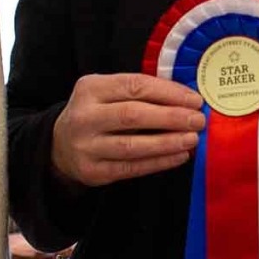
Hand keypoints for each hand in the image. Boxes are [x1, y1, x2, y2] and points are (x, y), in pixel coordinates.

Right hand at [51, 72, 205, 187]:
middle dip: (171, 117)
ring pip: (133, 145)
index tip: (194, 100)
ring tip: (192, 139)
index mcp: (90, 88)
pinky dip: (158, 162)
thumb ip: (139, 92)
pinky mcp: (92, 171)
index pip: (135, 86)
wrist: (60, 145)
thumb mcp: (107, 93)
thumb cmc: (97, 113)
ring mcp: (86, 146)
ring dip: (167, 142)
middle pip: (133, 115)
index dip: (168, 93)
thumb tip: (186, 99)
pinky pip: (131, 168)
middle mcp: (84, 117)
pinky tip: (178, 156)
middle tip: (197, 120)